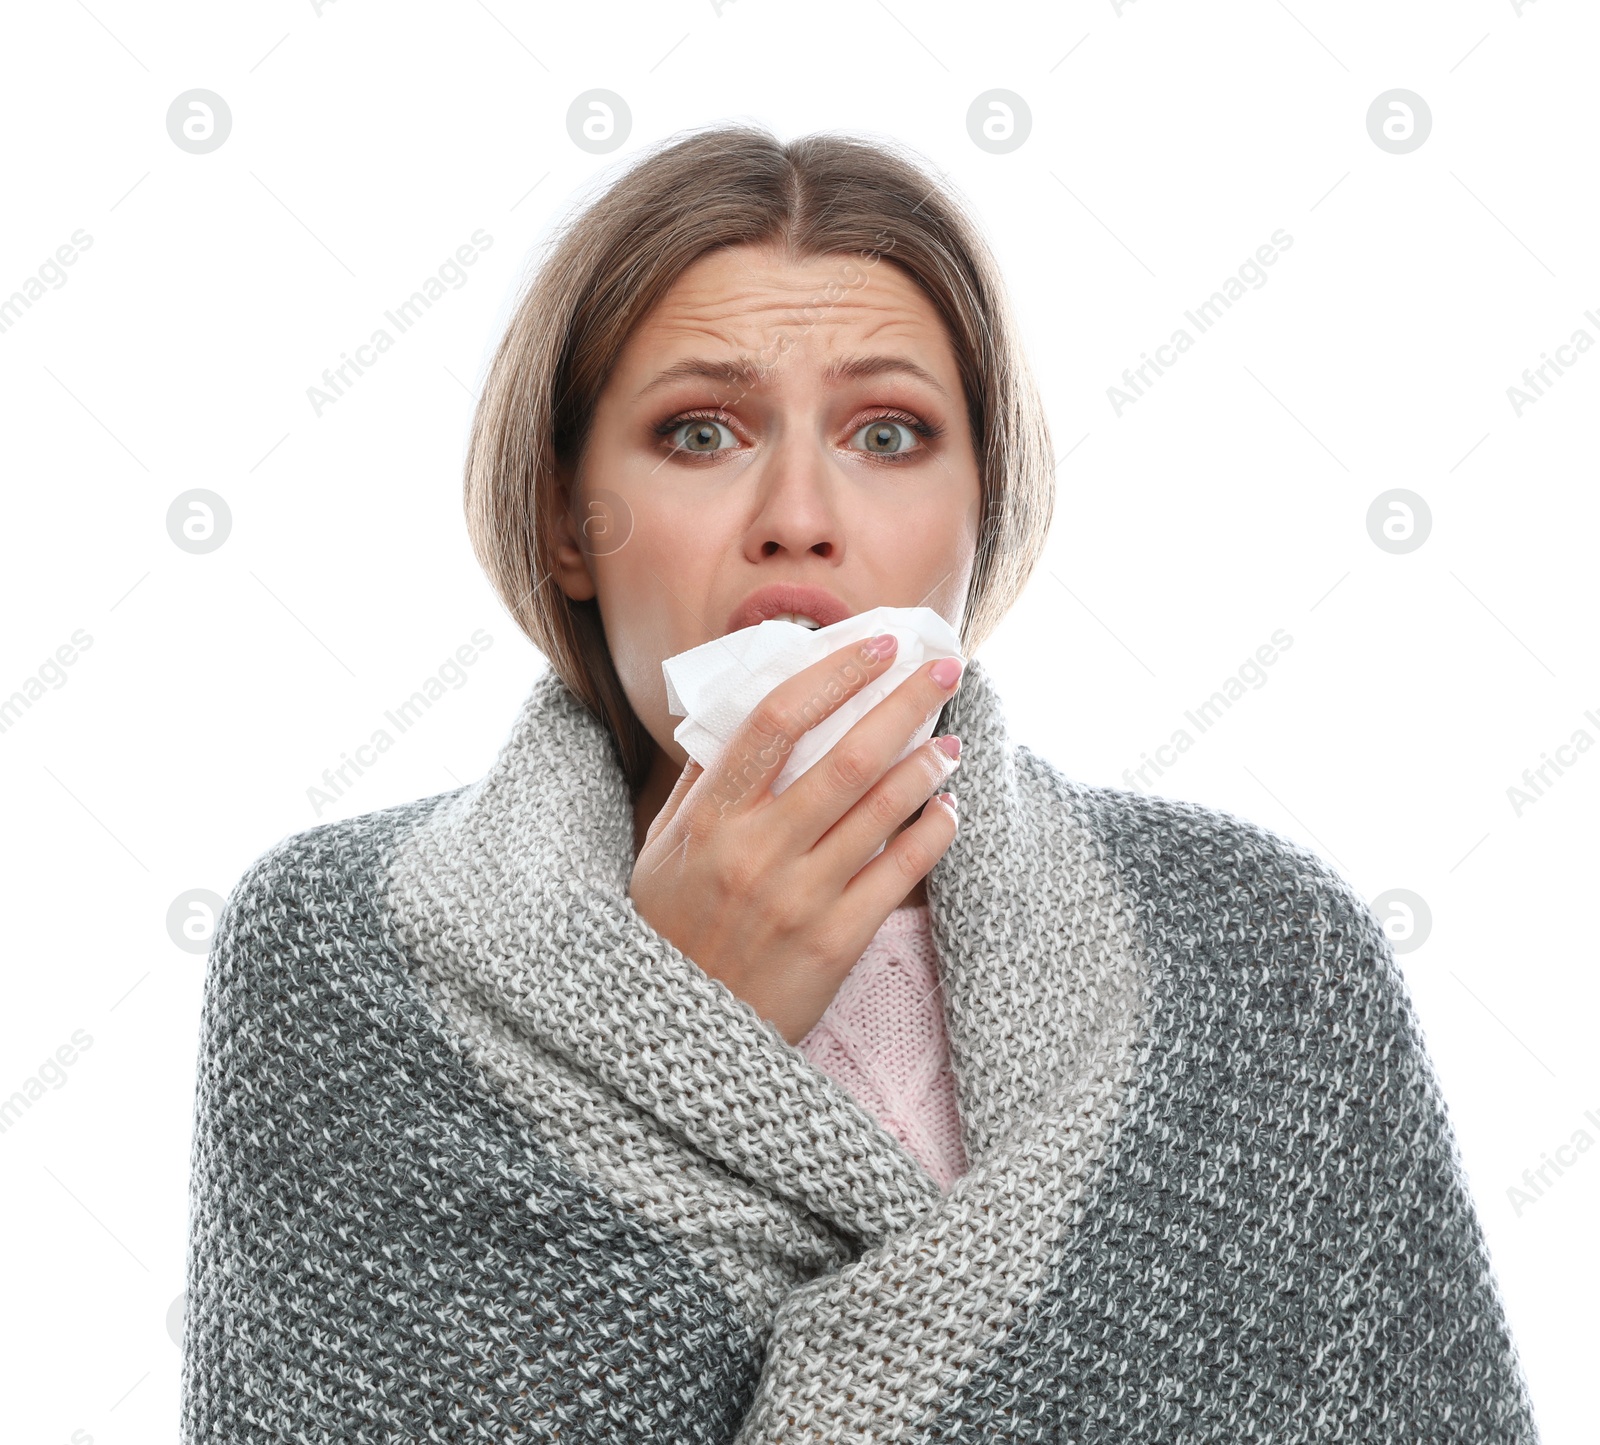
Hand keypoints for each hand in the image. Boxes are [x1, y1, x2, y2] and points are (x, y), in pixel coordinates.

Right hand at [629, 633, 963, 1044]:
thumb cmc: (671, 931)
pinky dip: (933, 832)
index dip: (834, 673)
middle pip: (848, 754)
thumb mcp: (662, 851)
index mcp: (710, 818)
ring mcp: (800, 897)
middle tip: (944, 668)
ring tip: (950, 743)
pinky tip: (948, 810)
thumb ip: (702, 783)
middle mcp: (756, 851)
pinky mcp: (837, 941)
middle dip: (905, 701)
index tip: (878, 645)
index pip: (776, 719)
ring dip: (928, 764)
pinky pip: (901, 872)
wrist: (679, 1038)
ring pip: (883, 808)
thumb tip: (742, 707)